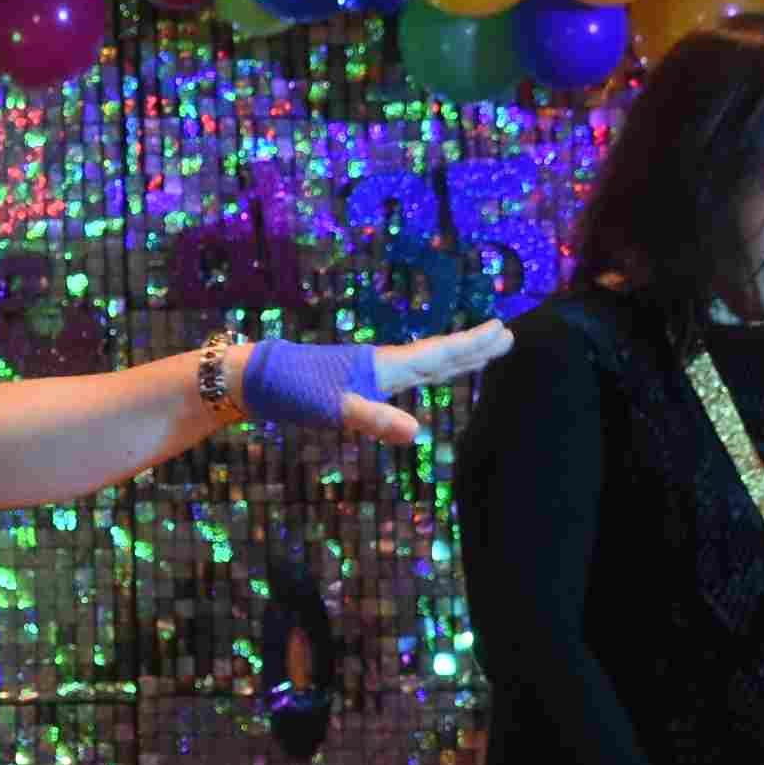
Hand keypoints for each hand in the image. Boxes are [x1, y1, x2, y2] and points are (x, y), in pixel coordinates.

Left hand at [231, 325, 512, 448]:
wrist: (255, 378)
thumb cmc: (291, 391)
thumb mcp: (332, 409)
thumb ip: (374, 419)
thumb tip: (417, 434)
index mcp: (384, 368)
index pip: (439, 355)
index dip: (472, 346)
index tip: (505, 330)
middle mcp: (382, 366)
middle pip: (438, 355)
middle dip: (473, 347)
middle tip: (507, 335)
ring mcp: (370, 373)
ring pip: (423, 363)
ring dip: (453, 358)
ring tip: (479, 352)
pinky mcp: (356, 382)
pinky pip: (405, 375)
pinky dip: (426, 372)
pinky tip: (424, 377)